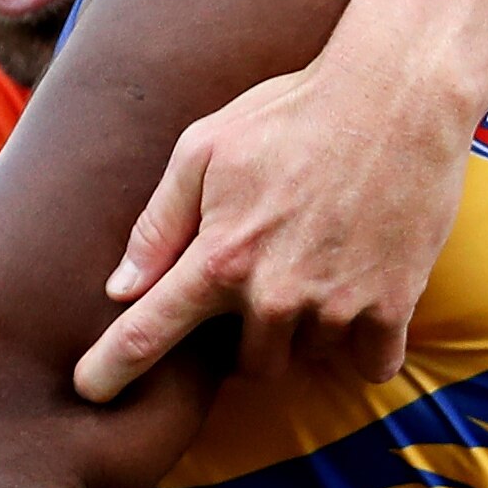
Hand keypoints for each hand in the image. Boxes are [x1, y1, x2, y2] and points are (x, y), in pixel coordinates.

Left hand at [73, 49, 476, 402]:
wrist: (396, 96)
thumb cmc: (293, 112)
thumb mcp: (204, 148)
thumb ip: (159, 224)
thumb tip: (121, 288)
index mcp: (218, 258)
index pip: (146, 336)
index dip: (110, 370)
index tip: (91, 391)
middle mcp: (272, 295)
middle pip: (247, 364)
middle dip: (250, 335)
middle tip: (272, 278)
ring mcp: (335, 305)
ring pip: (308, 358)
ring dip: (308, 331)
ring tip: (323, 267)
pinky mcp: (393, 305)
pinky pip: (371, 363)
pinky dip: (365, 344)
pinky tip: (365, 300)